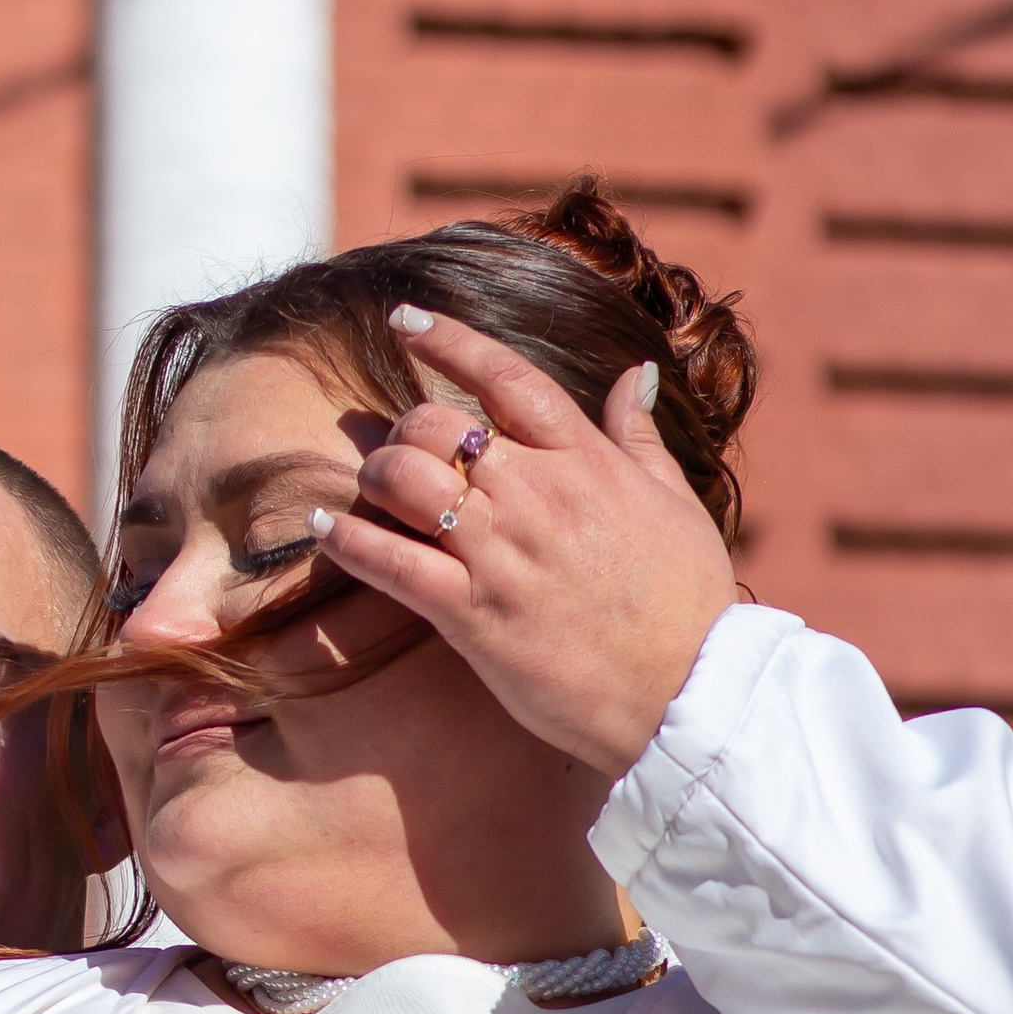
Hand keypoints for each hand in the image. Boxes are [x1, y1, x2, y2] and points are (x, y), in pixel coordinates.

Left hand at [312, 306, 736, 776]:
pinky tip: (321, 531)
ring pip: (405, 479)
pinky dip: (346, 542)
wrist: (691, 694)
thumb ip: (640, 435)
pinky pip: (390, 563)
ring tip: (370, 495)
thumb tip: (637, 372)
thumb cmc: (688, 605)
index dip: (449, 339)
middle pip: (438, 424)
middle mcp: (539, 494)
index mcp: (587, 461)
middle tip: (400, 456)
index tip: (406, 319)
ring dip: (374, 478)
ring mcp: (503, 553)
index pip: (506, 376)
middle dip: (405, 431)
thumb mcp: (676, 503)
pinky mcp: (474, 615)